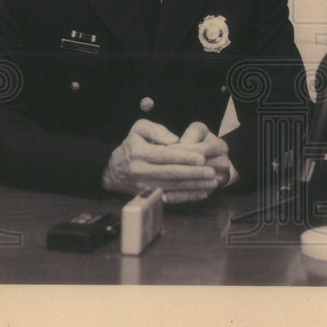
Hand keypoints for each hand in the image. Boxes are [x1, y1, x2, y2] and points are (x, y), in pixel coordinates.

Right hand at [101, 119, 228, 203]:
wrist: (115, 170)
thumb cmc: (132, 145)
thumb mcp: (139, 129)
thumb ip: (157, 130)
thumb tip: (174, 140)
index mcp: (139, 153)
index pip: (165, 155)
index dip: (184, 157)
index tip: (201, 158)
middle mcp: (141, 171)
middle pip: (171, 173)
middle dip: (193, 173)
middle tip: (211, 172)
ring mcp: (144, 186)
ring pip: (173, 187)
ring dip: (194, 186)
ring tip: (211, 182)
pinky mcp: (148, 196)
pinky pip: (170, 198)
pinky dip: (187, 196)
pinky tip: (201, 193)